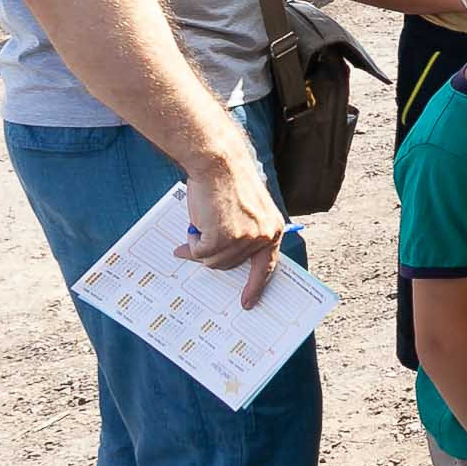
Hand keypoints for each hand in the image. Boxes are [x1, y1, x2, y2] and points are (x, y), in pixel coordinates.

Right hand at [177, 149, 286, 308]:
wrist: (219, 162)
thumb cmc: (228, 182)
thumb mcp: (246, 211)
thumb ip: (242, 233)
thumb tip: (220, 257)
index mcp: (274, 230)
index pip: (267, 266)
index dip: (256, 286)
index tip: (247, 302)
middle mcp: (264, 237)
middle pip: (230, 265)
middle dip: (211, 255)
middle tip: (197, 241)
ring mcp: (244, 239)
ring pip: (213, 261)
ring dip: (200, 246)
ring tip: (200, 223)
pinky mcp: (223, 238)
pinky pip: (200, 253)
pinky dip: (193, 242)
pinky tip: (197, 222)